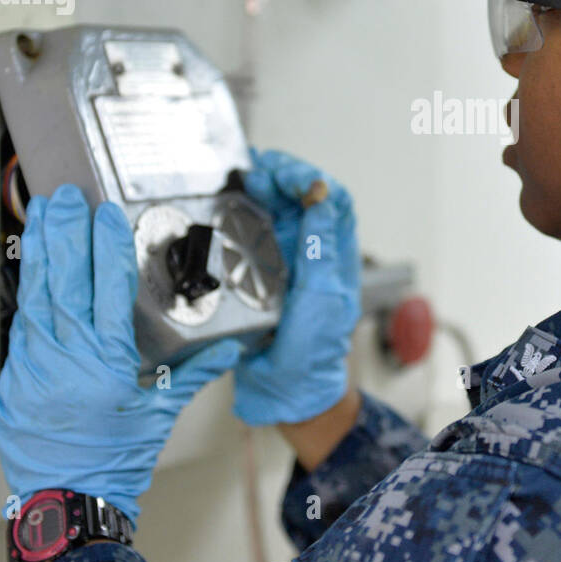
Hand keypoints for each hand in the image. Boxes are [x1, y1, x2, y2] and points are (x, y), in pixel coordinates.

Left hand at [0, 184, 241, 523]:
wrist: (69, 505)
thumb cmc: (117, 463)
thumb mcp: (160, 416)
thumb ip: (192, 375)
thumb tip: (228, 351)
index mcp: (107, 362)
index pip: (107, 288)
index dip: (107, 246)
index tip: (107, 215)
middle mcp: (66, 358)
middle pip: (64, 281)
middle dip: (65, 233)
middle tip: (64, 197)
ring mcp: (33, 368)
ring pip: (35, 297)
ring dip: (39, 252)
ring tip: (41, 216)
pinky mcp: (13, 381)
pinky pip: (21, 328)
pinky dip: (28, 294)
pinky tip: (31, 270)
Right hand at [235, 148, 360, 425]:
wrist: (286, 392)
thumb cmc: (312, 352)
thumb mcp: (321, 298)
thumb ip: (320, 248)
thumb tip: (321, 197)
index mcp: (334, 256)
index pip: (333, 201)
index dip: (311, 179)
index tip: (286, 175)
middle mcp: (311, 253)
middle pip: (302, 198)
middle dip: (281, 175)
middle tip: (256, 169)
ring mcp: (284, 262)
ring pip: (276, 211)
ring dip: (260, 190)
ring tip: (241, 178)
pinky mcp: (258, 274)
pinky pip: (251, 234)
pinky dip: (240, 213)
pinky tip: (226, 205)